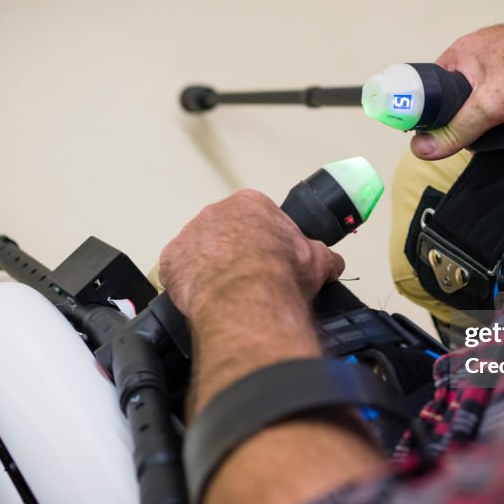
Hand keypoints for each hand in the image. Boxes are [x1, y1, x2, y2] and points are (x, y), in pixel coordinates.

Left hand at [158, 189, 344, 321]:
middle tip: (249, 278)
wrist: (248, 295)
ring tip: (228, 293)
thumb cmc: (279, 272)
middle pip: (224, 231)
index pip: (256, 217)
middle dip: (235, 252)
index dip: (264, 240)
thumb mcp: (317, 260)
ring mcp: (190, 235)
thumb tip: (332, 262)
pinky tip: (205, 298)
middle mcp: (216, 213)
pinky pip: (178, 271)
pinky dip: (188, 285)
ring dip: (210, 268)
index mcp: (251, 205)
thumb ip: (323, 256)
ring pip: (199, 251)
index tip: (269, 258)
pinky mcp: (172, 261)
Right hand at [412, 19, 503, 159]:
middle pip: (453, 89)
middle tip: (471, 130)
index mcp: (458, 52)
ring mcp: (497, 51)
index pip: (429, 86)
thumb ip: (456, 130)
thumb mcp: (488, 107)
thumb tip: (422, 149)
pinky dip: (500, 97)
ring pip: (477, 87)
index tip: (436, 131)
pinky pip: (497, 82)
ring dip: (482, 105)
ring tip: (496, 120)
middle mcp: (474, 48)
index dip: (429, 110)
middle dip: (459, 111)